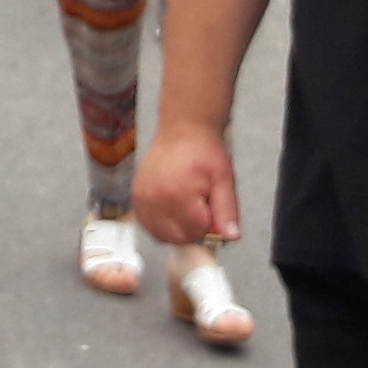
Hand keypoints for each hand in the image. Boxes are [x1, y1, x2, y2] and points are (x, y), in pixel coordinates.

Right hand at [134, 122, 239, 247]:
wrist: (182, 129)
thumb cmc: (203, 151)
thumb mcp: (223, 179)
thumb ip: (227, 211)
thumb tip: (231, 237)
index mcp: (178, 196)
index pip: (197, 231)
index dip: (209, 222)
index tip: (211, 205)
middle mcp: (155, 200)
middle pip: (179, 238)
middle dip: (194, 228)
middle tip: (200, 204)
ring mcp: (142, 200)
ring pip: (162, 236)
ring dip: (177, 228)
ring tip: (186, 204)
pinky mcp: (136, 198)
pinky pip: (149, 226)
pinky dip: (162, 225)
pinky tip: (172, 209)